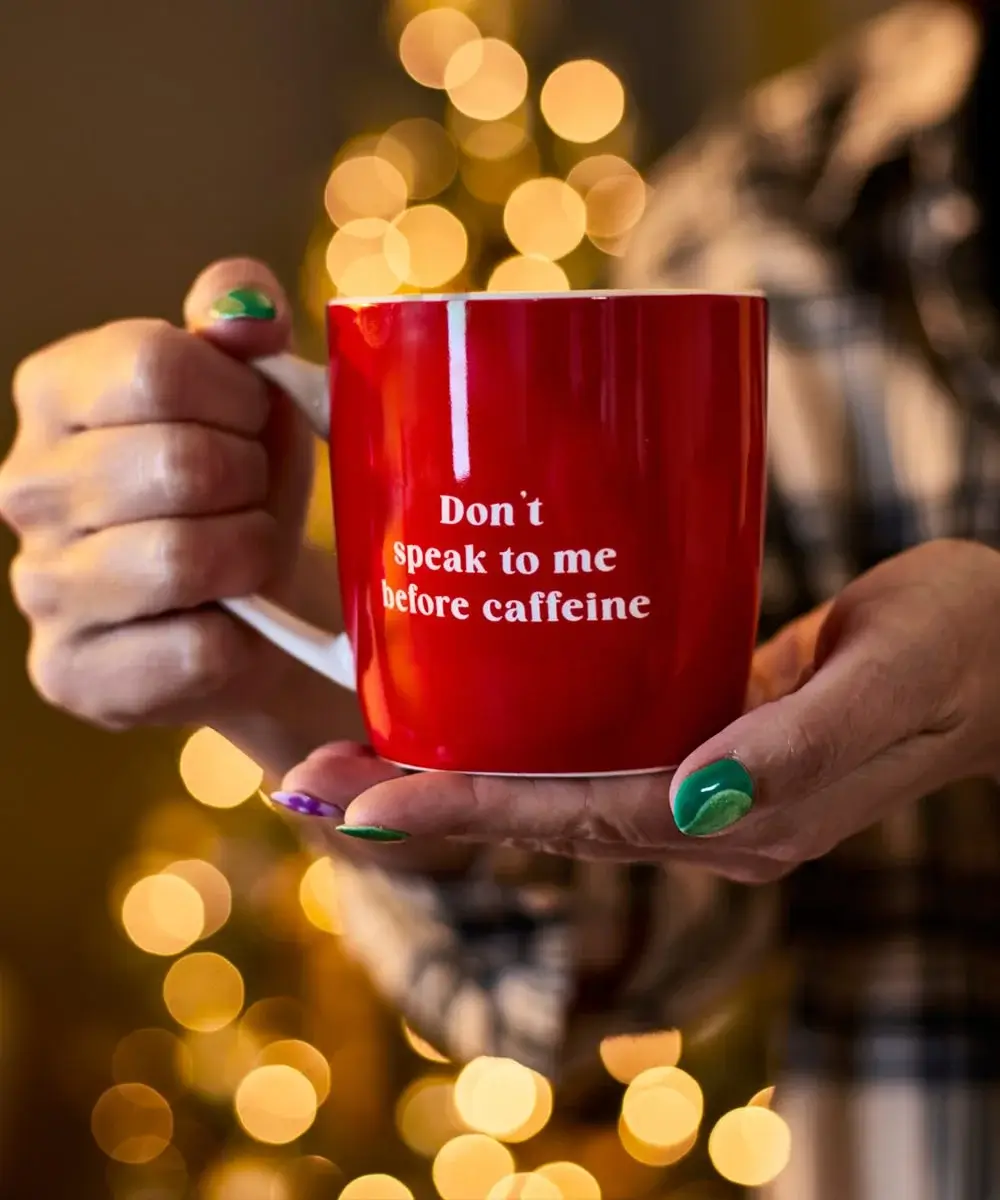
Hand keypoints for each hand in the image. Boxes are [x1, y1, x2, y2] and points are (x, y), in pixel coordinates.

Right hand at [0, 259, 318, 729]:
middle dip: (251, 483)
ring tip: (246, 557)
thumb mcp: (249, 391)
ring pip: (183, 558)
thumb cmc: (243, 488)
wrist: (250, 613)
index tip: (253, 423)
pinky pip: (196, 650)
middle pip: (179, 463)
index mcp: (56, 391)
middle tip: (251, 500)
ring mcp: (40, 586)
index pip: (156, 365)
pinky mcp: (71, 673)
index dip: (239, 397)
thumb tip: (248, 312)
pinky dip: (244, 638)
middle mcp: (25, 486)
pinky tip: (231, 624)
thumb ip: (241, 321)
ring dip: (249, 556)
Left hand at [274, 540, 999, 882]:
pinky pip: (587, 743)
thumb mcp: (898, 681)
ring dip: (450, 771)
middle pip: (538, 812)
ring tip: (349, 755)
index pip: (574, 819)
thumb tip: (697, 800)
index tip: (358, 805)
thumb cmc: (963, 648)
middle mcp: (705, 811)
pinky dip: (513, 735)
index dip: (464, 810)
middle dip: (422, 802)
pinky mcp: (701, 730)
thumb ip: (805, 747)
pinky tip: (462, 705)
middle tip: (307, 782)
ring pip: (551, 781)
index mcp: (741, 816)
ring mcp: (699, 777)